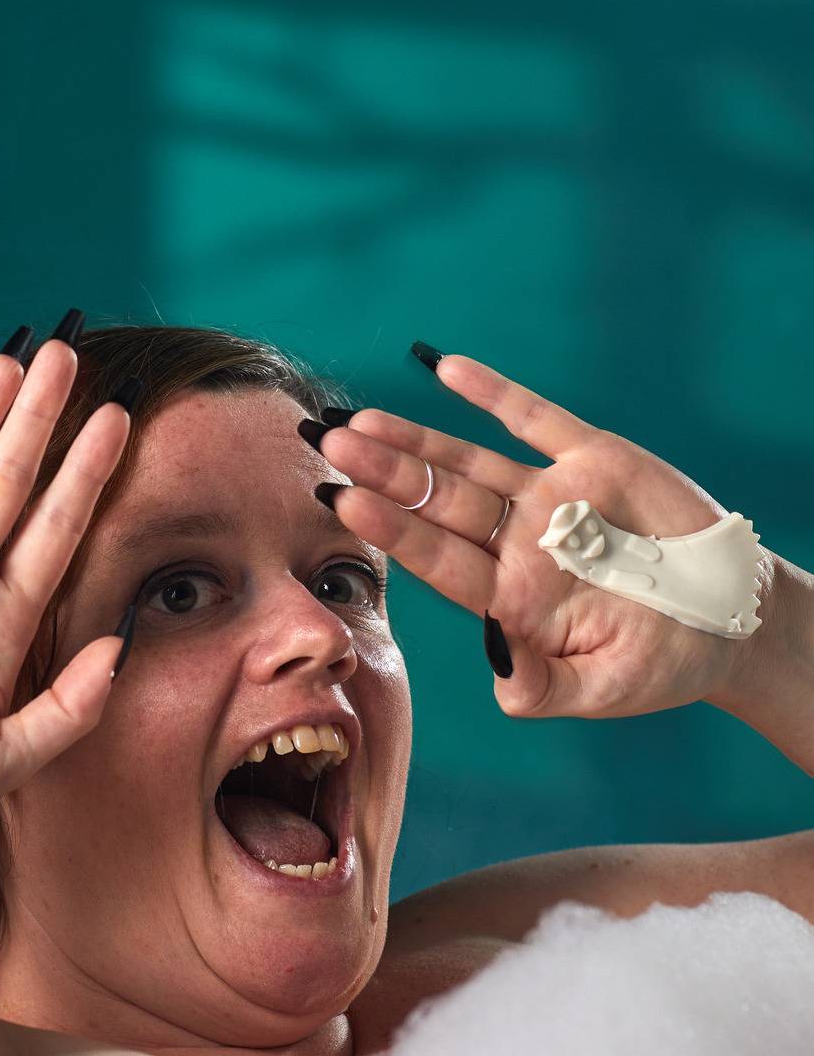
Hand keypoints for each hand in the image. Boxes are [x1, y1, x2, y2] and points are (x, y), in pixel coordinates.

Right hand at [0, 340, 129, 847]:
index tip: (119, 420)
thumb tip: (119, 644)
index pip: (57, 529)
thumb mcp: (5, 757)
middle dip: (40, 420)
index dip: (87, 474)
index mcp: (0, 621)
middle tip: (70, 356)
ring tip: (11, 361)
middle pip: (10, 481)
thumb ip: (70, 706)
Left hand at [317, 354, 777, 721]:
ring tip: (357, 418)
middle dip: (382, 474)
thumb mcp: (604, 687)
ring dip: (415, 437)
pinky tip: (444, 368)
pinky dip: (492, 392)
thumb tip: (501, 680)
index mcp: (512, 597)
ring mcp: (550, 496)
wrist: (729, 619)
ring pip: (468, 459)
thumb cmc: (661, 662)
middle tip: (326, 446)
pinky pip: (533, 417)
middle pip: (436, 502)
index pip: (437, 558)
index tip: (341, 501)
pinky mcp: (591, 458)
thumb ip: (547, 687)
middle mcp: (518, 541)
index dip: (391, 528)